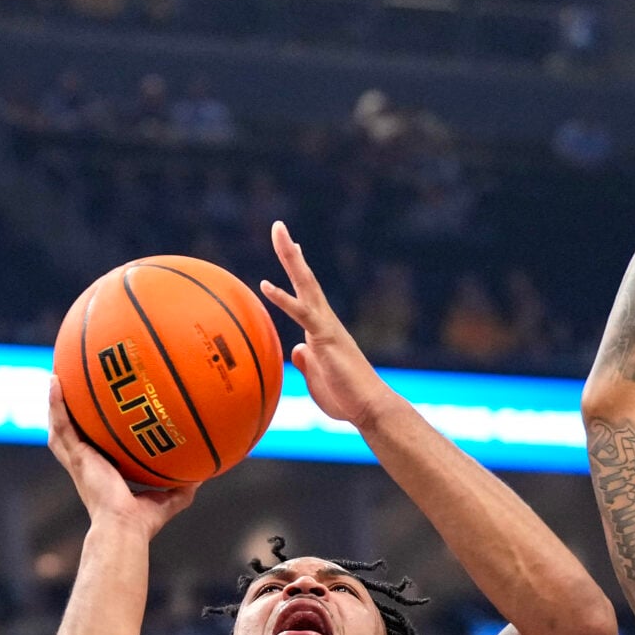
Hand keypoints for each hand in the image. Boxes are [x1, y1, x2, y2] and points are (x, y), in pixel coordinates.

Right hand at [47, 378, 196, 536]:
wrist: (125, 527)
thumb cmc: (143, 522)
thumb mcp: (168, 499)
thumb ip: (182, 486)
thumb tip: (204, 474)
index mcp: (103, 474)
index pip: (95, 449)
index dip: (92, 435)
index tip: (95, 417)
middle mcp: (87, 466)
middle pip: (72, 435)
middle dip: (69, 415)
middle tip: (69, 391)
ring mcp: (79, 460)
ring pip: (61, 427)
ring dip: (57, 403)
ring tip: (56, 378)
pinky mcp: (77, 456)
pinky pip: (62, 424)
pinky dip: (57, 403)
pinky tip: (56, 382)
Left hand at [261, 221, 396, 430]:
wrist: (369, 407)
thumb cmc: (346, 397)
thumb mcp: (317, 377)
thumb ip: (307, 361)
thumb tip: (297, 349)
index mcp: (321, 329)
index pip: (305, 293)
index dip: (297, 270)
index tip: (290, 247)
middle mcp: (324, 320)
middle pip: (305, 278)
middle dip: (290, 252)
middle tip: (279, 227)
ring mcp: (325, 326)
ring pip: (305, 284)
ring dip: (291, 258)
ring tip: (280, 233)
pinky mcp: (324, 338)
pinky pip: (301, 314)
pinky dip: (282, 299)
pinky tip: (265, 285)